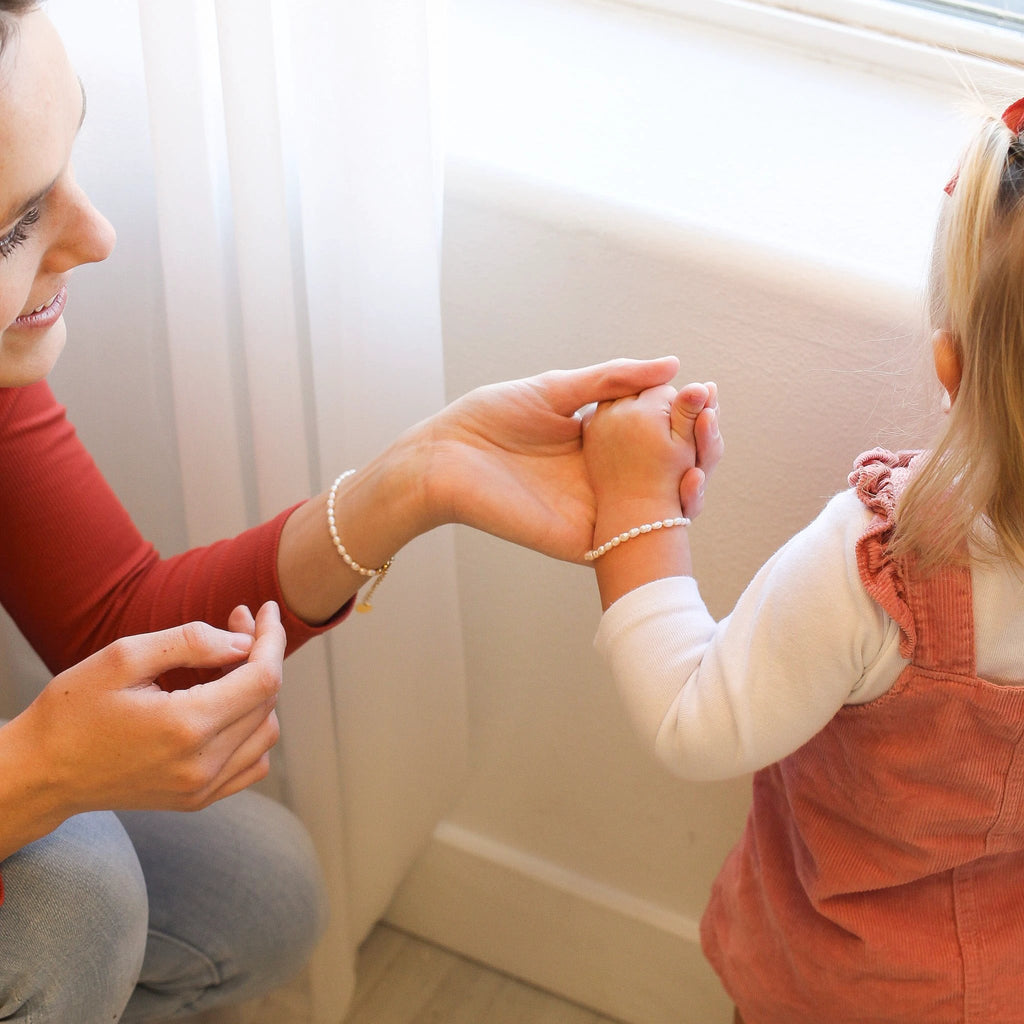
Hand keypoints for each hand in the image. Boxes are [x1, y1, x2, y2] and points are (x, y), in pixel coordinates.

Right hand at [13, 602, 284, 834]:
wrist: (40, 772)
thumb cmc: (72, 710)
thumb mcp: (123, 657)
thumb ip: (191, 643)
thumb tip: (243, 643)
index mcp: (186, 726)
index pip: (263, 678)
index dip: (271, 638)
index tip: (267, 610)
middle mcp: (202, 764)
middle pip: (266, 701)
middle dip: (260, 655)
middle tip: (235, 626)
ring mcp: (202, 789)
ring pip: (266, 732)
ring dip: (259, 693)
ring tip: (227, 664)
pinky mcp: (197, 800)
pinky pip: (252, 763)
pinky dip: (252, 730)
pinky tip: (226, 706)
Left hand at [420, 358, 719, 561]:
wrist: (442, 458)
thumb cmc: (488, 418)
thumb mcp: (557, 388)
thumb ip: (612, 379)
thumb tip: (672, 364)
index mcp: (600, 442)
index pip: (658, 434)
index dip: (686, 418)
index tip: (708, 396)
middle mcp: (605, 478)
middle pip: (668, 471)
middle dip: (700, 447)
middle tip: (711, 421)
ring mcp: (597, 510)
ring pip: (661, 507)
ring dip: (693, 482)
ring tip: (703, 454)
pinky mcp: (583, 539)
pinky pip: (634, 539)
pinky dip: (666, 521)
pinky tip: (687, 491)